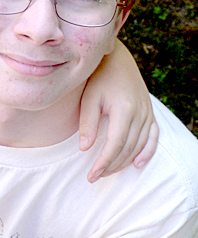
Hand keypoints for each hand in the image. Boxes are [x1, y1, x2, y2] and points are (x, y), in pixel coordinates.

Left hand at [79, 43, 157, 181]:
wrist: (116, 60)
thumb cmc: (98, 78)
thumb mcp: (88, 98)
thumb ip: (87, 123)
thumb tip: (85, 148)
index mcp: (124, 110)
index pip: (115, 145)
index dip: (104, 162)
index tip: (91, 175)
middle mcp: (140, 113)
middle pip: (128, 148)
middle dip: (111, 166)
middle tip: (95, 177)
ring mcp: (147, 113)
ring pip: (139, 145)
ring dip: (124, 162)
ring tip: (107, 172)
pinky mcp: (149, 112)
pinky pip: (153, 136)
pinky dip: (147, 152)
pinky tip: (137, 164)